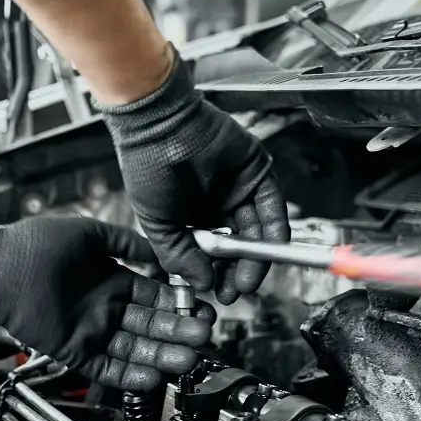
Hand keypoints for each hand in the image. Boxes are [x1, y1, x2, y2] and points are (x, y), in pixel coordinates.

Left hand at [0, 217, 214, 390]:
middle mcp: (105, 309)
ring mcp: (90, 331)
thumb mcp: (88, 234)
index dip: (179, 305)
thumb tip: (158, 251)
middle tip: (204, 336)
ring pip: (133, 349)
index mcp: (113, 281)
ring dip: (161, 356)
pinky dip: (127, 375)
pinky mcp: (72, 350)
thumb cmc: (33, 244)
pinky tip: (152, 376)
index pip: (155, 297)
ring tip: (188, 359)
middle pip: (150, 326)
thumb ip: (125, 244)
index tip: (202, 309)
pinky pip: (104, 367)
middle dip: (178, 332)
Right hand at [98, 50, 289, 304]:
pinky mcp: (258, 174)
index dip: (217, 276)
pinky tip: (265, 252)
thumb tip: (202, 285)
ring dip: (256, 260)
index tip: (219, 295)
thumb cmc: (147, 168)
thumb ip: (179, 257)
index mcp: (193, 218)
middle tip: (236, 292)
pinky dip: (273, 233)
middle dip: (238, 273)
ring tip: (248, 280)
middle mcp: (218, 206)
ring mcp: (240, 191)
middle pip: (239, 248)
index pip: (213, 255)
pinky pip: (273, 208)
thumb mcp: (157, 224)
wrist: (159, 125)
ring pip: (258, 233)